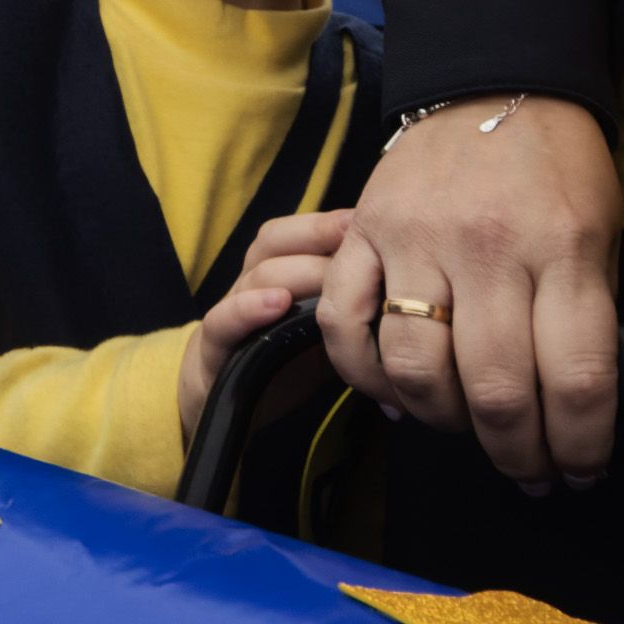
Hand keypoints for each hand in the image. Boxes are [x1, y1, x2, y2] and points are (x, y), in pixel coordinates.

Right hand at [181, 210, 350, 440]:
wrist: (224, 403)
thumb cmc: (282, 359)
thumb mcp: (322, 331)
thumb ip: (353, 310)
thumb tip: (411, 304)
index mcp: (277, 271)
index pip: (297, 230)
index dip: (330, 223)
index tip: (372, 220)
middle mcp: (252, 281)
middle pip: (278, 242)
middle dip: (320, 238)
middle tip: (360, 242)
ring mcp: (231, 310)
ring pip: (257, 275)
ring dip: (296, 272)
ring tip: (331, 276)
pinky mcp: (213, 347)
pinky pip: (223, 320)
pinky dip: (248, 308)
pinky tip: (277, 305)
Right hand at [319, 94, 620, 488]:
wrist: (492, 80)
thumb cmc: (557, 165)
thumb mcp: (600, 232)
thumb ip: (586, 313)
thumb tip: (578, 404)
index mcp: (563, 247)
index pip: (577, 379)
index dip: (582, 446)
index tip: (583, 471)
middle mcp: (488, 247)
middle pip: (497, 390)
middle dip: (518, 454)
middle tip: (531, 472)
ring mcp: (418, 239)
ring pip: (418, 369)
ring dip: (445, 422)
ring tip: (466, 427)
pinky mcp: (365, 231)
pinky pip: (346, 322)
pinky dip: (365, 374)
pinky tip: (396, 395)